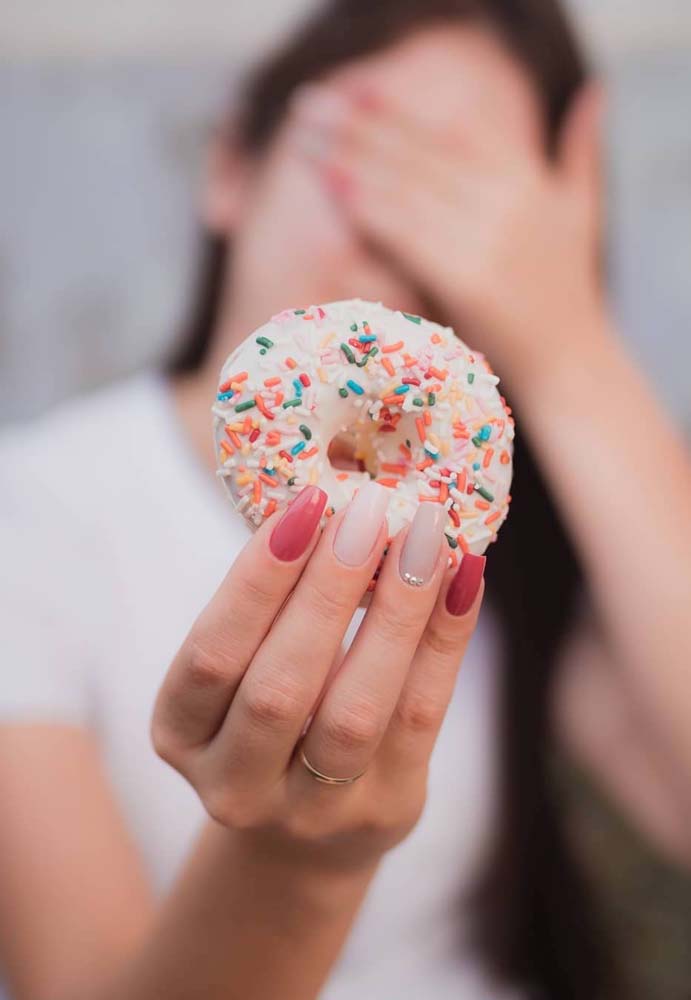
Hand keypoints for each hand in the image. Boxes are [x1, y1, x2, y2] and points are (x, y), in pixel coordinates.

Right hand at [152, 484, 483, 874]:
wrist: (305, 829)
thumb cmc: (269, 713)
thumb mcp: (244, 668)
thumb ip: (272, 605)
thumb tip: (338, 501)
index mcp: (182, 733)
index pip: (212, 655)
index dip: (256, 581)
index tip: (304, 505)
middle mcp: (236, 783)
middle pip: (280, 688)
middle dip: (328, 590)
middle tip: (369, 509)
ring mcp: (313, 810)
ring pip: (355, 711)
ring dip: (396, 613)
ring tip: (424, 536)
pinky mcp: (386, 810)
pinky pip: (421, 718)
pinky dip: (445, 640)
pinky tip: (462, 577)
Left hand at [291, 81, 607, 381]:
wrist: (571, 359)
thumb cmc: (568, 292)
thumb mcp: (581, 212)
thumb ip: (581, 151)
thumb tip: (594, 89)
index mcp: (529, 181)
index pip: (451, 131)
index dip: (399, 109)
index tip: (356, 87)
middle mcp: (510, 202)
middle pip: (419, 153)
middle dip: (360, 125)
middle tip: (310, 106)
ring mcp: (489, 240)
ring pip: (407, 187)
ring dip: (352, 160)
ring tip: (309, 142)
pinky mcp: (468, 280)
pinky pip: (408, 234)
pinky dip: (371, 208)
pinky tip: (336, 190)